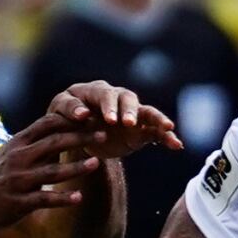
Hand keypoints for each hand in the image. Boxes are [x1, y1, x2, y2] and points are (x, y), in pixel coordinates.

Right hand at [0, 112, 106, 230]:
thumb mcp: (8, 153)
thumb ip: (30, 141)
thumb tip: (54, 126)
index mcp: (18, 143)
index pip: (47, 124)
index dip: (70, 118)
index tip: (91, 116)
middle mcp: (19, 159)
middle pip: (55, 143)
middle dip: (81, 138)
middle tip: (103, 135)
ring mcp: (19, 181)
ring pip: (53, 172)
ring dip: (77, 167)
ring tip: (98, 163)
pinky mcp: (19, 202)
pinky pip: (44, 200)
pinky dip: (62, 199)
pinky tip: (79, 198)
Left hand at [49, 81, 183, 157]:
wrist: (76, 133)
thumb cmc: (64, 118)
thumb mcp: (59, 112)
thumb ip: (69, 110)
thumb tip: (82, 115)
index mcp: (97, 91)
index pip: (105, 95)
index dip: (108, 106)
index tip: (109, 120)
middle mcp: (117, 99)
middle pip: (129, 100)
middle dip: (130, 111)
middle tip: (128, 123)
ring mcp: (131, 114)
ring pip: (148, 112)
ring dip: (157, 119)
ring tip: (168, 127)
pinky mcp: (140, 131)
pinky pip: (156, 132)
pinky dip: (167, 137)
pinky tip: (177, 145)